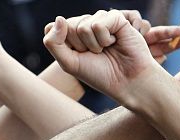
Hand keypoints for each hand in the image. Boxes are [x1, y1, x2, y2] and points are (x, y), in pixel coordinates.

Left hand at [43, 10, 160, 101]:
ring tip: (106, 50)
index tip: (77, 57)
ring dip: (93, 44)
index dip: (62, 44)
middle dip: (79, 46)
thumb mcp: (69, 63)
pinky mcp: (115, 18)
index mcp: (71, 36)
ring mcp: (100, 20)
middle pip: (67, 26)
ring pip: (82, 26)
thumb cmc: (100, 75)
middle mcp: (85, 25)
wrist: (127, 81)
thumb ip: (54, 43)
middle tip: (95, 55)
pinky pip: (98, 23)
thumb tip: (59, 18)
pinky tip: (115, 42)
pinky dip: (105, 38)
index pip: (52, 28)